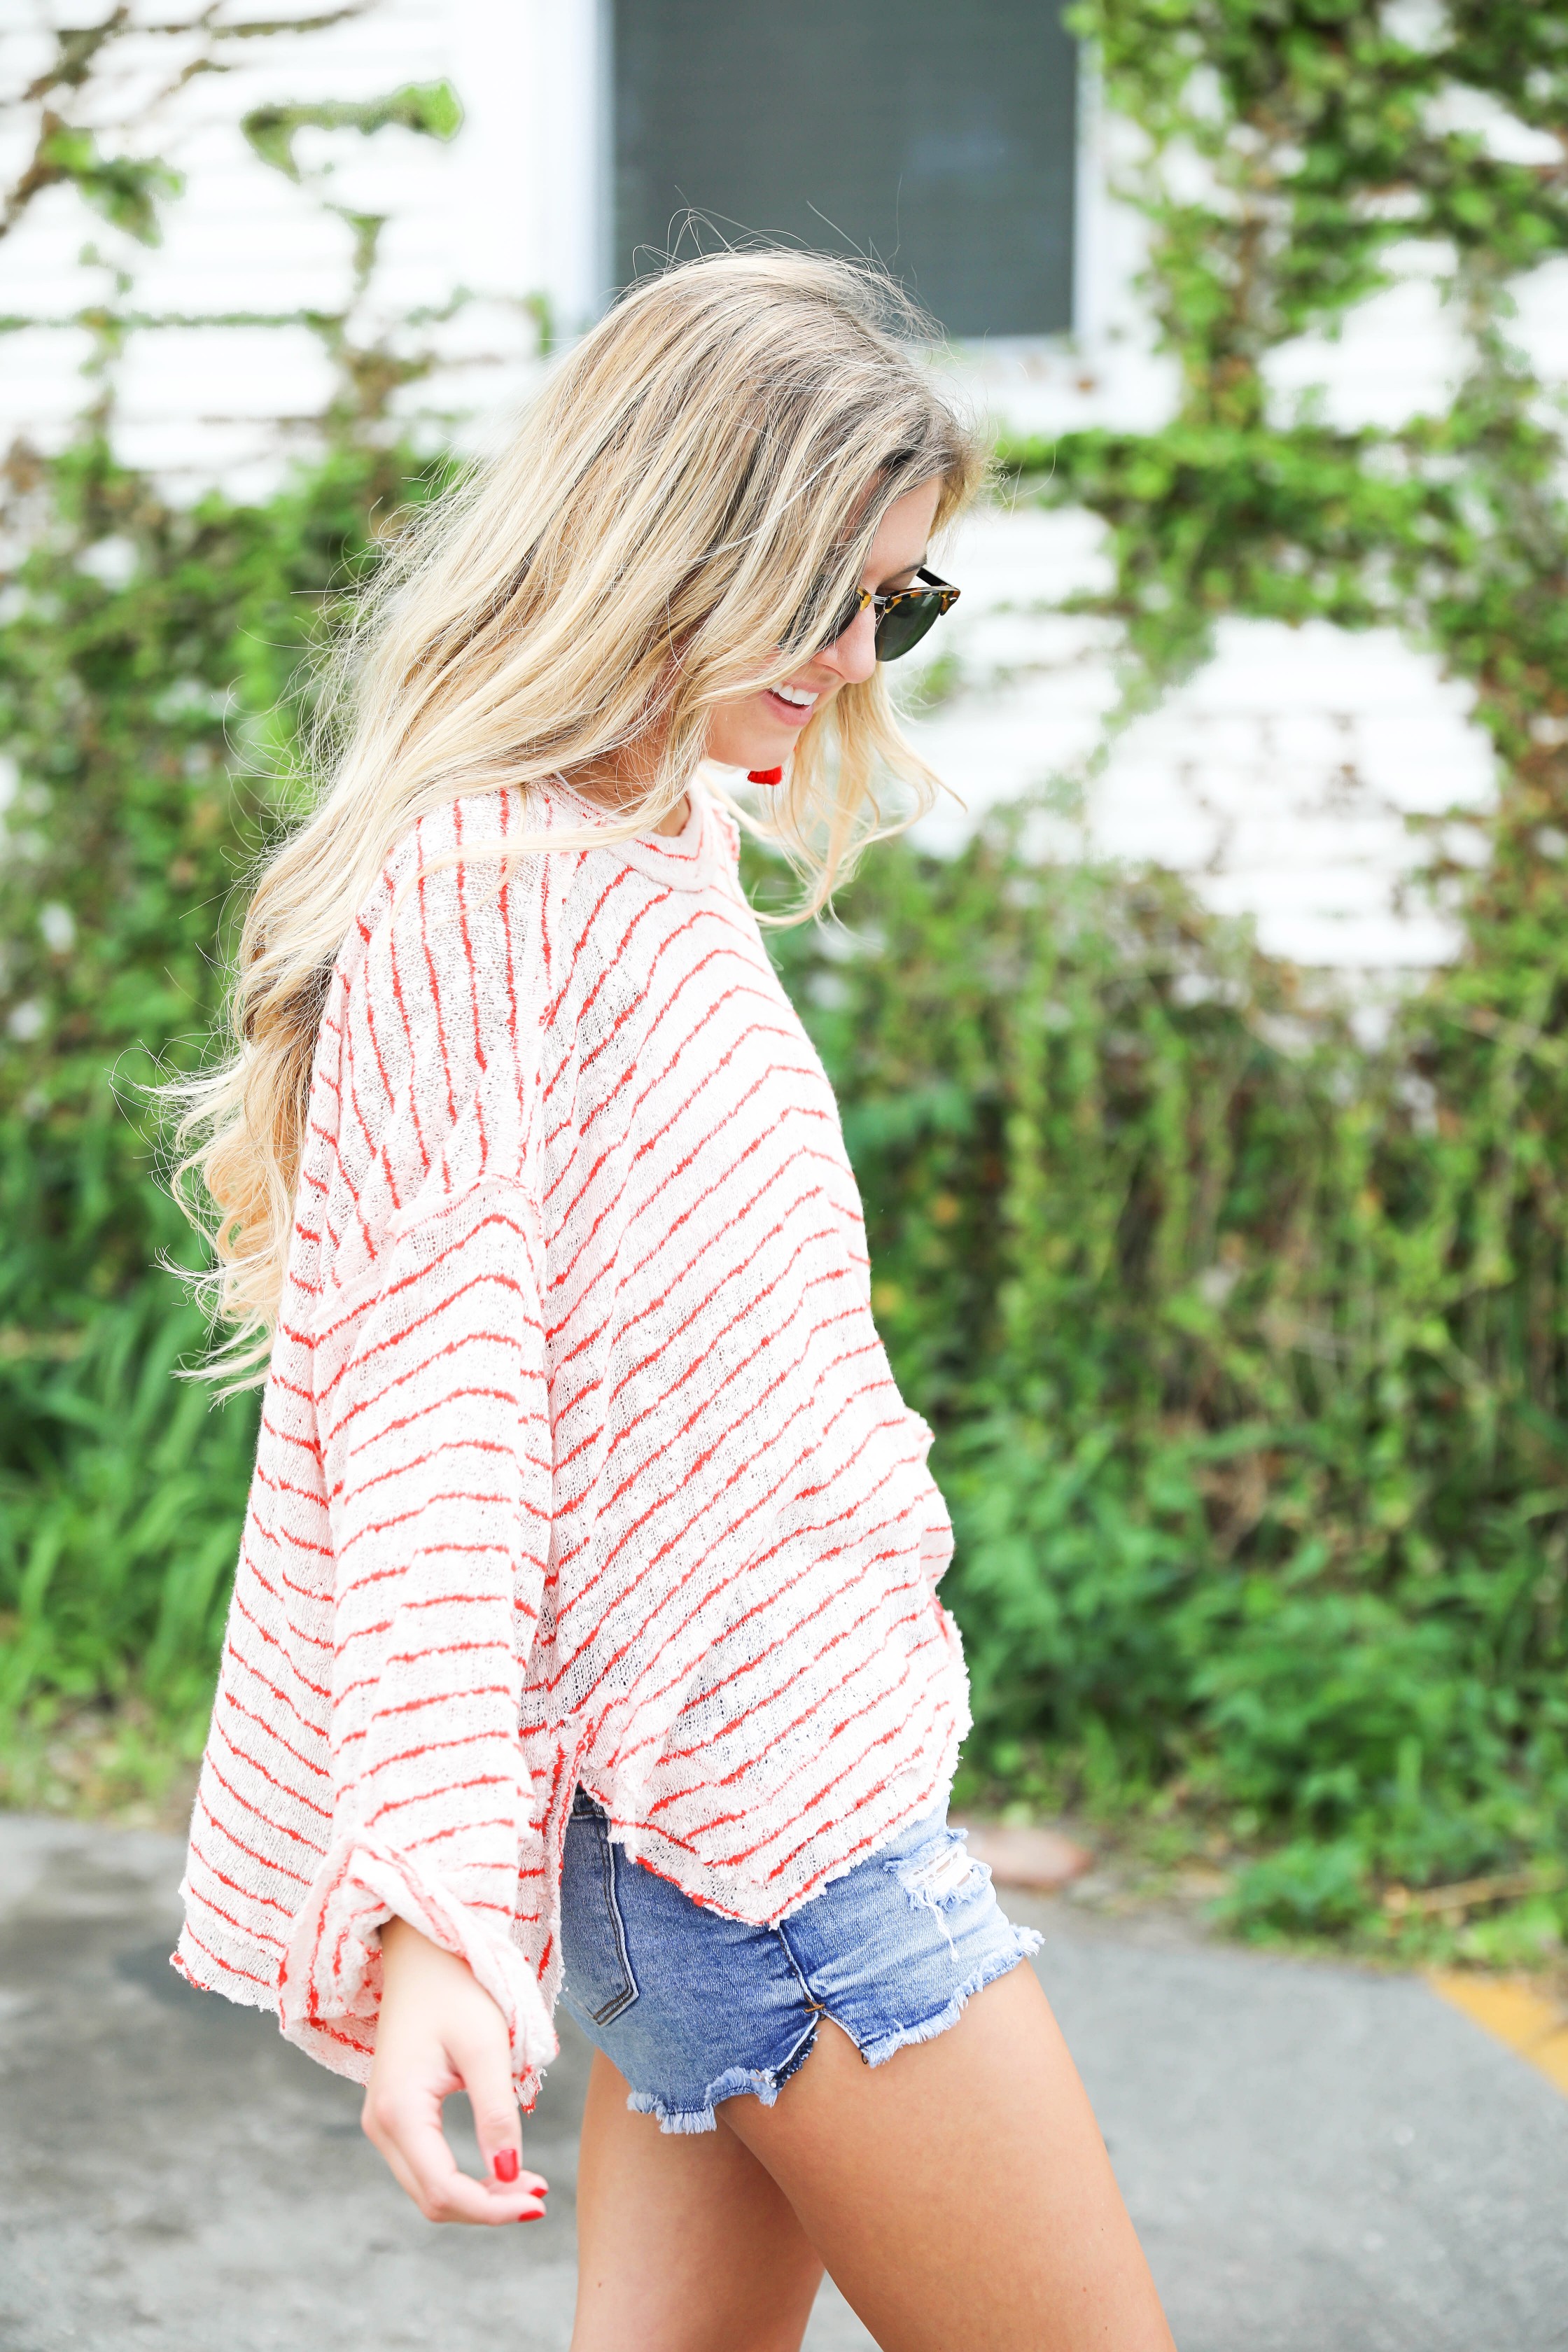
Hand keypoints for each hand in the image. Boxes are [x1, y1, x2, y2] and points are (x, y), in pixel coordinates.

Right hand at [361, 1916, 548, 2224]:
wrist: (422, 1951)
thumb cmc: (457, 1987)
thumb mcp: (486, 2046)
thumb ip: (496, 2113)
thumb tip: (509, 2177)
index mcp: (398, 2110)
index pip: (445, 2190)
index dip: (493, 2208)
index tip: (542, 2202)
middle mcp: (379, 2125)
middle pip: (433, 2199)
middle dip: (488, 2207)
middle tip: (542, 2193)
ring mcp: (381, 2122)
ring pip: (427, 2188)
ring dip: (477, 2197)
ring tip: (528, 2184)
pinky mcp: (393, 2115)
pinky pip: (424, 2166)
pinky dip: (462, 2178)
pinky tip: (499, 2169)